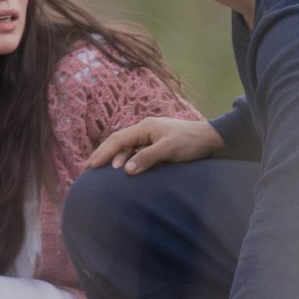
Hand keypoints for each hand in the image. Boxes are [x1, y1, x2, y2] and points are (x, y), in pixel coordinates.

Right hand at [86, 116, 223, 174]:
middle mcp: (145, 130)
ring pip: (127, 147)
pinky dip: (126, 159)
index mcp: (145, 128)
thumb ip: (147, 158)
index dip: (104, 152)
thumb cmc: (191, 142)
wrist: (210, 139)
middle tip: (87, 167)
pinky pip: (136, 151)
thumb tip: (126, 170)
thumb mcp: (169, 149)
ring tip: (102, 170)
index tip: (91, 165)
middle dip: (103, 154)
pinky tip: (123, 168)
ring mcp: (151, 137)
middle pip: (119, 141)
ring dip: (115, 158)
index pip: (118, 139)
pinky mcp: (157, 145)